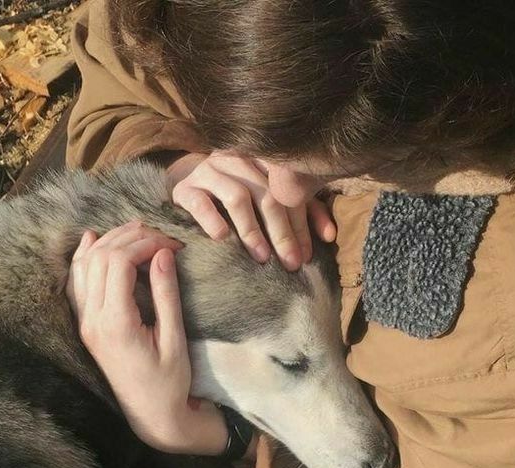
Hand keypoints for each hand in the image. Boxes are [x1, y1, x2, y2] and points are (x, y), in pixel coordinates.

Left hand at [66, 221, 227, 454]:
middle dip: (130, 237)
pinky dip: (85, 257)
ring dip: (109, 241)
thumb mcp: (174, 339)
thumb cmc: (170, 382)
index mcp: (116, 323)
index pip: (119, 262)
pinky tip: (92, 240)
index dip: (146, 243)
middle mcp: (93, 320)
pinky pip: (78, 283)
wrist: (152, 415)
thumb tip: (163, 254)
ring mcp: (86, 323)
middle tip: (160, 237)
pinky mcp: (87, 325)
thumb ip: (166, 295)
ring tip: (138, 233)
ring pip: (85, 265)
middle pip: (100, 257)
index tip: (173, 245)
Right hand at [167, 151, 334, 270]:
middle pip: (266, 194)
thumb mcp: (272, 201)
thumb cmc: (236, 199)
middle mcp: (237, 158)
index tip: (307, 255)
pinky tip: (222, 238)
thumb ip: (304, 212)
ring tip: (261, 256)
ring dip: (252, 230)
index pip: (288, 189)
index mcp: (262, 158)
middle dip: (281, 231)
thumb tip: (330, 236)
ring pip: (237, 196)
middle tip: (290, 262)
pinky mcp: (184, 188)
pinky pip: (200, 203)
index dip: (301, 224)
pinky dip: (213, 220)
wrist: (186, 188)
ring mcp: (209, 171)